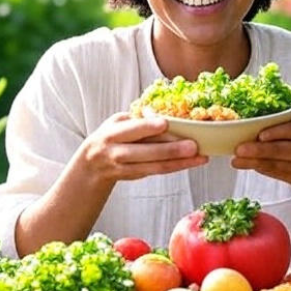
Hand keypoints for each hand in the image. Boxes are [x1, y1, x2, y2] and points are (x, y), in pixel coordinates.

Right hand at [73, 112, 207, 184]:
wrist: (91, 166)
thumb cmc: (110, 137)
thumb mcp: (115, 123)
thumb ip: (136, 119)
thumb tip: (159, 114)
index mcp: (111, 134)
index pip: (131, 130)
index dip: (147, 127)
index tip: (165, 123)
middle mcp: (116, 153)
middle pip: (145, 152)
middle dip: (170, 149)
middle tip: (193, 145)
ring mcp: (125, 168)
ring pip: (155, 166)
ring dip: (180, 162)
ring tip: (200, 157)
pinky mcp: (135, 177)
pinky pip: (157, 172)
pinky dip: (176, 166)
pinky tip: (192, 162)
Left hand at [231, 101, 290, 194]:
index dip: (279, 132)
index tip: (261, 135)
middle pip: (286, 149)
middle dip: (260, 149)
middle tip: (239, 148)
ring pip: (278, 163)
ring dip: (254, 160)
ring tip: (236, 158)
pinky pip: (277, 173)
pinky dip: (259, 168)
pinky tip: (244, 164)